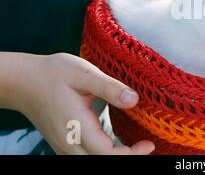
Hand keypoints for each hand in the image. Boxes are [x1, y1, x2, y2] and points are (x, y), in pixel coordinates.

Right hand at [14, 53, 153, 154]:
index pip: (107, 154)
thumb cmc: (53, 74)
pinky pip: (87, 156)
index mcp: (76, 127)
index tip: (149, 144)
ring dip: (116, 156)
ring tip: (137, 146)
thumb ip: (109, 88)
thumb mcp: (83, 73)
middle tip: (147, 145)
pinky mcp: (65, 144)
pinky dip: (105, 154)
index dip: (131, 154)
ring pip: (93, 161)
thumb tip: (134, 100)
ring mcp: (65, 146)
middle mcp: (69, 143)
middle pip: (102, 162)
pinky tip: (119, 145)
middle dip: (126, 158)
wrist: (24, 81)